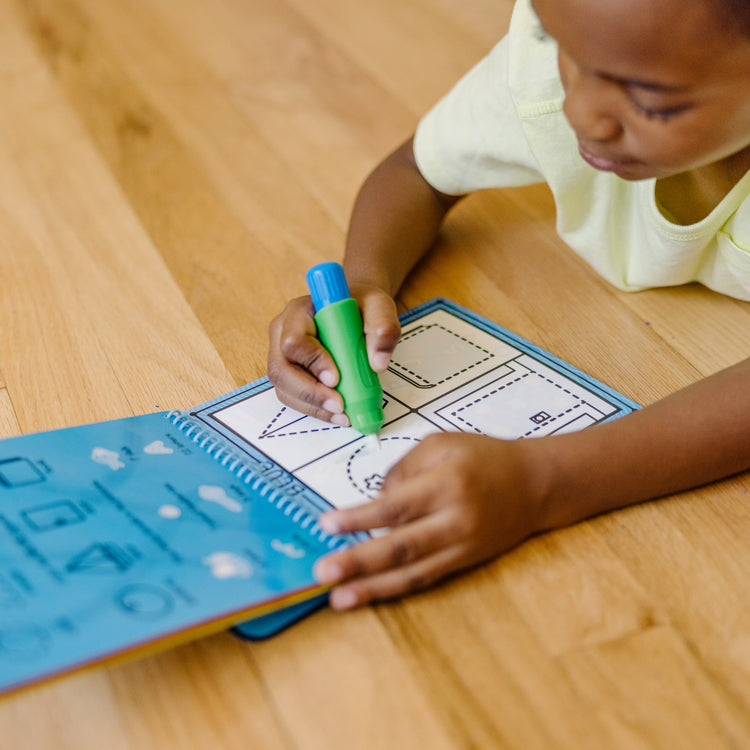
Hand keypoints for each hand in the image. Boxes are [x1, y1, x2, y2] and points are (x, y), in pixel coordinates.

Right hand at [267, 284, 399, 422]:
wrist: (353, 310)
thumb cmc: (360, 305)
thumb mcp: (379, 306)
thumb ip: (383, 328)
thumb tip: (378, 363)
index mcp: (299, 312)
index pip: (293, 340)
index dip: (312, 361)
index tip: (336, 378)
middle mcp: (282, 333)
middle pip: (280, 370)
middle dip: (310, 392)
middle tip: (339, 405)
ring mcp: (283, 355)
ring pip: (285, 388)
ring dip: (313, 406)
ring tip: (343, 414)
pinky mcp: (291, 374)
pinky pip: (294, 397)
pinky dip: (315, 409)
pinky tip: (338, 413)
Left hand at [313, 432, 546, 608]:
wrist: (535, 484)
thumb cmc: (484, 457)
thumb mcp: (441, 444)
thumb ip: (403, 469)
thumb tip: (372, 501)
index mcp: (446, 483)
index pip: (396, 505)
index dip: (359, 518)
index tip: (326, 525)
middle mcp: (455, 519)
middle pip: (402, 546)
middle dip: (359, 561)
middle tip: (323, 572)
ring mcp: (462, 546)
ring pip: (413, 572)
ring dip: (373, 588)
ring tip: (340, 598)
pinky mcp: (465, 561)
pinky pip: (427, 578)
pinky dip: (397, 588)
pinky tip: (371, 593)